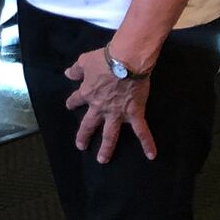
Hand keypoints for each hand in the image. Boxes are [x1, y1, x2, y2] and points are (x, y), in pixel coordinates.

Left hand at [64, 47, 155, 162]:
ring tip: (102, 159)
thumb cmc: (104, 59)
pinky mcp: (134, 113)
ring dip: (106, 148)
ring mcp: (117, 113)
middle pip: (89, 124)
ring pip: (110, 134)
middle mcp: (100, 107)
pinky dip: (147, 143)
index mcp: (87, 93)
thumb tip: (68, 74)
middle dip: (84, 136)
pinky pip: (142, 131)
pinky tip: (151, 155)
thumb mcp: (84, 61)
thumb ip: (76, 70)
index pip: (76, 100)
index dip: (72, 102)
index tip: (70, 105)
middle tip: (81, 146)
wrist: (126, 61)